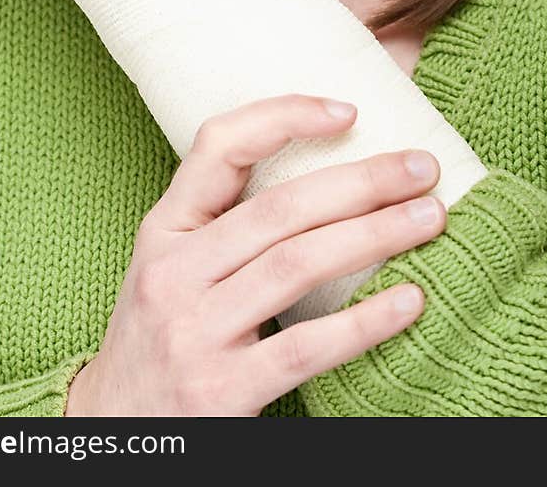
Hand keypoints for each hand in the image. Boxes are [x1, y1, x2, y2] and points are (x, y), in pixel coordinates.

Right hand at [64, 93, 445, 416]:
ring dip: (374, 235)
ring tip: (429, 219)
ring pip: (297, 265)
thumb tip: (330, 175)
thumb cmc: (162, 338)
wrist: (116, 436)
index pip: (217, 147)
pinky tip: (410, 301)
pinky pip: (304, 348)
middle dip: (361, 181)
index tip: (349, 111)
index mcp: (164, 230)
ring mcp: (193, 333)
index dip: (284, 116)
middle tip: (423, 168)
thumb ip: (226, 226)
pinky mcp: (219, 392)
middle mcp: (172, 273)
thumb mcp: (173, 269)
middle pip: (280, 208)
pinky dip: (363, 321)